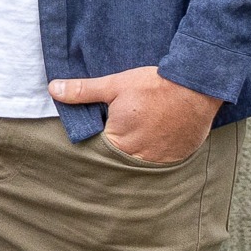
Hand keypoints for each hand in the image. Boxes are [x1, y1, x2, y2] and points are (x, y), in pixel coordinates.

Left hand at [48, 65, 221, 164]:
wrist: (197, 88)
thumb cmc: (155, 86)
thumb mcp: (115, 84)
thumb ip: (83, 91)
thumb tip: (53, 89)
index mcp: (118, 139)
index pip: (94, 151)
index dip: (91, 143)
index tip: (93, 134)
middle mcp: (137, 156)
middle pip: (115, 161)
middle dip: (110, 152)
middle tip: (116, 135)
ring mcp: (158, 161)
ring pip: (135, 166)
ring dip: (130, 157)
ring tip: (133, 140)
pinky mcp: (175, 159)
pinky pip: (156, 165)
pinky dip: (150, 157)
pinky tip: (150, 143)